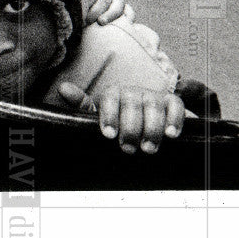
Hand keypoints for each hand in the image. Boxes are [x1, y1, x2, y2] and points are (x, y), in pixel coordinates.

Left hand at [58, 82, 184, 153]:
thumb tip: (63, 88)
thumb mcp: (99, 117)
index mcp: (113, 94)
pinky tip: (170, 135)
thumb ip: (83, 106)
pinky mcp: (172, 102)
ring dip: (151, 128)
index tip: (109, 135)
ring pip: (153, 105)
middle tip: (128, 148)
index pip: (110, 98)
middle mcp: (133, 92)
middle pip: (132, 104)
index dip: (109, 116)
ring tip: (148, 148)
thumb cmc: (118, 123)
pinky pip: (175, 105)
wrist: (146, 125)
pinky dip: (174, 120)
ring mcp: (153, 96)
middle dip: (130, 128)